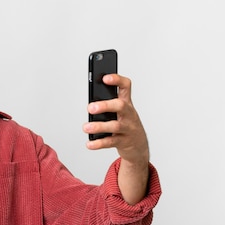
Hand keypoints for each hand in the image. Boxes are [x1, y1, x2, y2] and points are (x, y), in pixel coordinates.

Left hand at [83, 74, 149, 203]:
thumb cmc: (125, 124)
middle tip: (90, 107)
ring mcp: (128, 128)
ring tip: (86, 127)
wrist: (138, 146)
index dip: (117, 80)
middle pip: (120, 106)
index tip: (105, 78)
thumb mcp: (120, 112)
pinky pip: (111, 142)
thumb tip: (90, 104)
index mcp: (126, 103)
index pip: (125, 86)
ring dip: (99, 126)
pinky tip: (89, 143)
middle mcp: (128, 114)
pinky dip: (99, 143)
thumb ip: (107, 105)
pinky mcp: (124, 141)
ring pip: (115, 126)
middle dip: (105, 106)